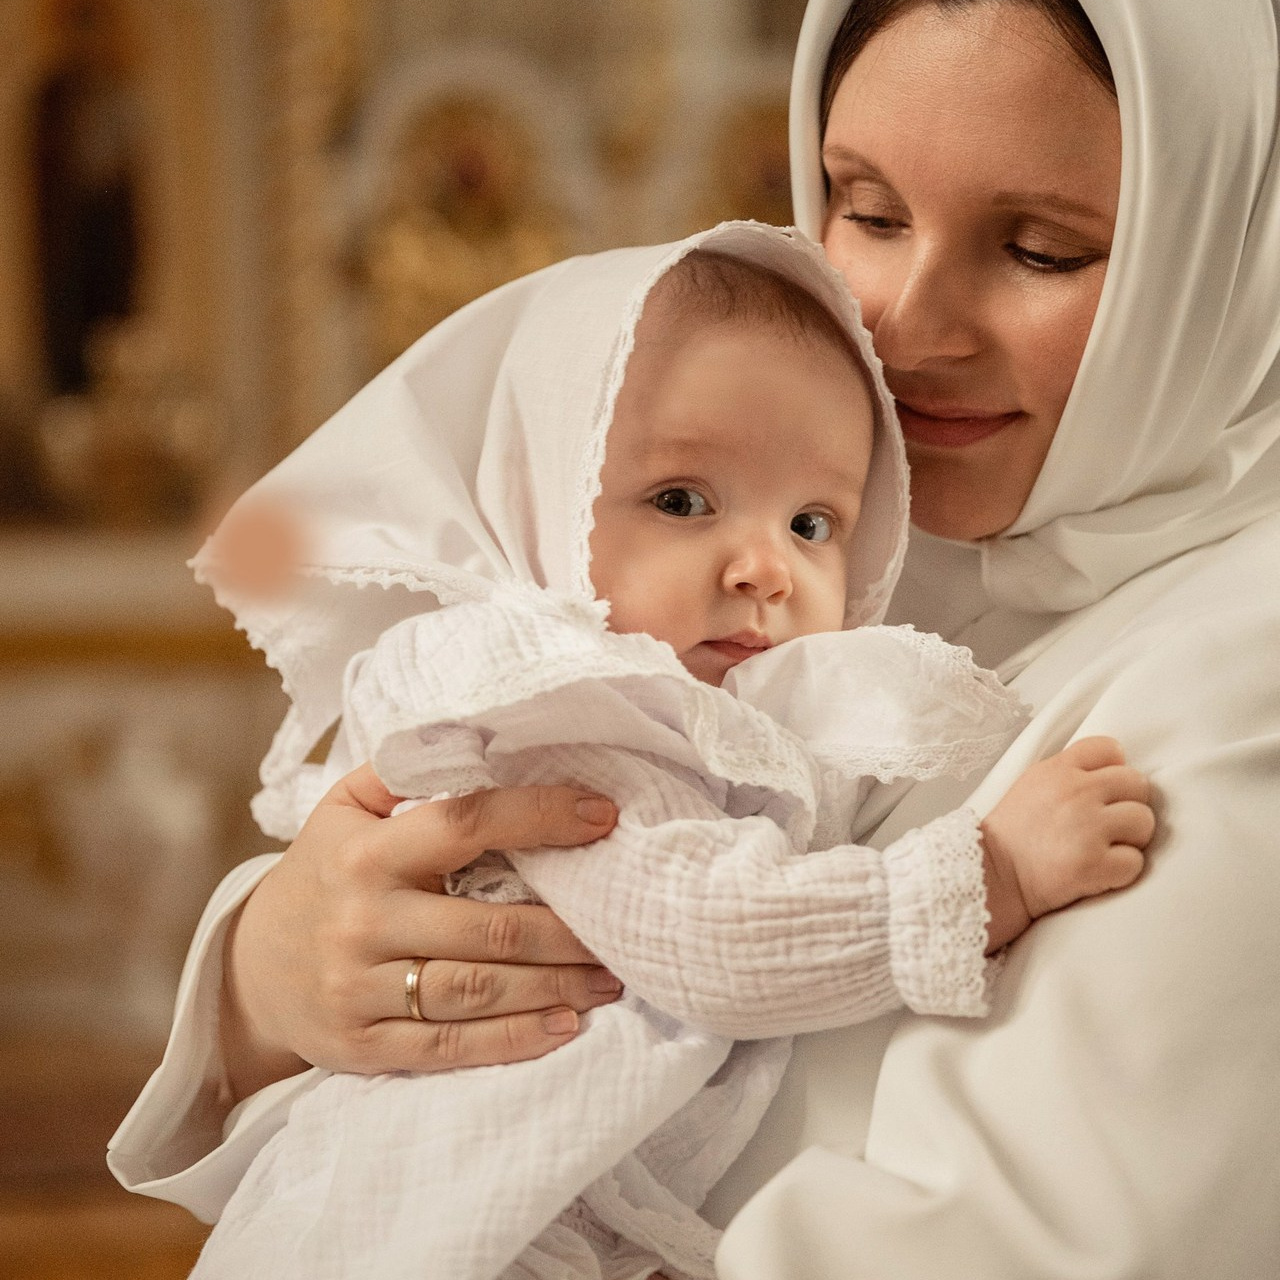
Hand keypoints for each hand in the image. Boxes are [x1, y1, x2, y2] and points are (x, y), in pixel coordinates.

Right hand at [221, 764, 621, 1099]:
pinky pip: (450, 1048)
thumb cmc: (325, 872)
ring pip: (477, 991)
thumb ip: (405, 771)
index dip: (539, 816)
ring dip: (556, 987)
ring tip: (613, 978)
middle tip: (626, 925)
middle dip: (568, 930)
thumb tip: (486, 734)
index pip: (463, 823)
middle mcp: (363, 921)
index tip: (603, 814)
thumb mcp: (344, 809)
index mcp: (364, 853)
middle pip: (487, 927)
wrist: (249, 970)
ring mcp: (359, 989)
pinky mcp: (362, 1047)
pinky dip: (514, 1041)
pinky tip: (566, 1027)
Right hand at [980, 736, 1154, 950]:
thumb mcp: (1031, 784)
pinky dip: (1121, 871)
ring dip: (1131, 839)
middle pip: (1137, 784)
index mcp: (1058, 770)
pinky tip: (1100, 871)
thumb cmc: (1012, 834)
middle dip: (1128, 805)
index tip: (1103, 791)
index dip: (1113, 770)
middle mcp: (1076, 792)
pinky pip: (1136, 862)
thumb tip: (1112, 770)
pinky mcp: (1093, 865)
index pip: (1110, 748)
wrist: (990, 875)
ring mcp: (1087, 828)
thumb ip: (1068, 772)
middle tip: (1108, 825)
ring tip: (1104, 848)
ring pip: (1144, 822)